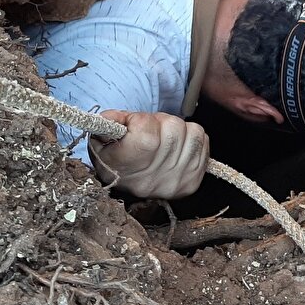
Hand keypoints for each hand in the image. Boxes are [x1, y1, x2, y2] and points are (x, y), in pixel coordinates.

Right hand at [89, 110, 208, 198]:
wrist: (127, 186)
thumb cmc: (114, 158)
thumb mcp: (101, 140)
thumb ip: (107, 123)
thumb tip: (111, 118)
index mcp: (128, 168)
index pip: (147, 131)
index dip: (142, 121)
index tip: (135, 126)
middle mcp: (154, 179)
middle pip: (174, 127)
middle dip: (163, 122)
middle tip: (152, 131)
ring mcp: (176, 181)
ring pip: (193, 133)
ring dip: (180, 130)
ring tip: (164, 139)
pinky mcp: (193, 181)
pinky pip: (204, 143)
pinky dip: (192, 139)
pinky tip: (177, 147)